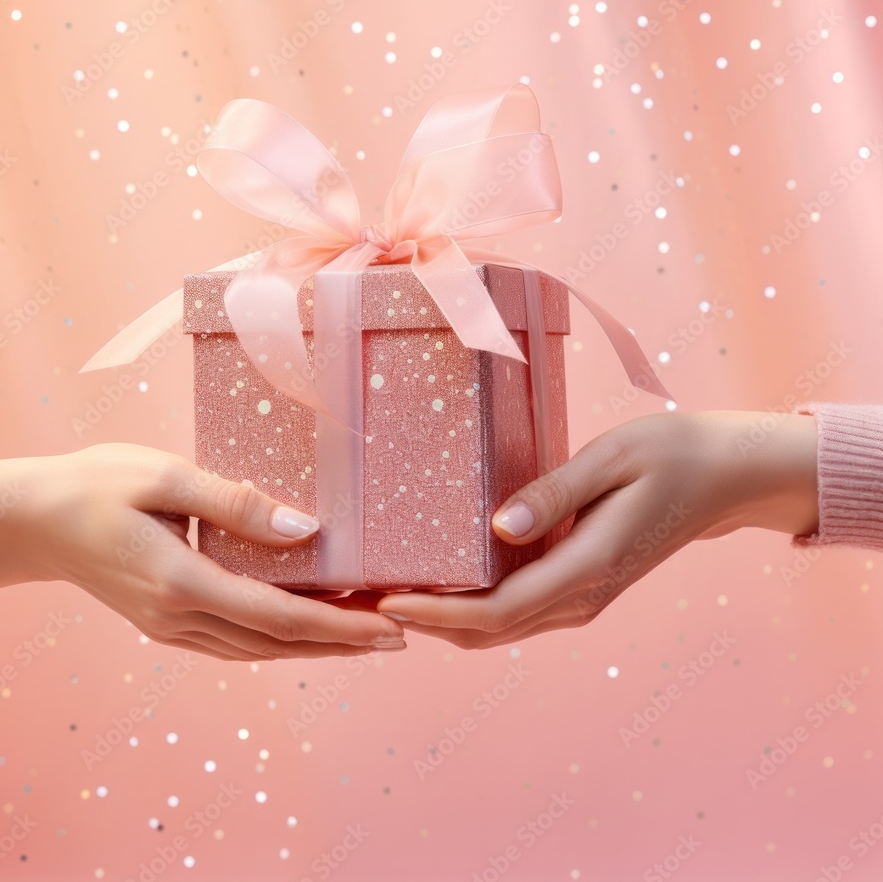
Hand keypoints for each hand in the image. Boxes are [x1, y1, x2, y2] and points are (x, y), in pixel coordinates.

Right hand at [0, 443, 405, 660]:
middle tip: (397, 636)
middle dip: (340, 643)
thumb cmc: (97, 485)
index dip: (339, 625)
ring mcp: (169, 629)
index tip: (388, 626)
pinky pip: (233, 644)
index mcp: (181, 582)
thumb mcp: (166, 477)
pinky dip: (276, 641)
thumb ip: (238, 504)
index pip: (278, 615)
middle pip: (276, 643)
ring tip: (363, 636)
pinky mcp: (164, 624)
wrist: (33, 519)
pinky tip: (301, 631)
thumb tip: (308, 529)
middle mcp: (177, 618)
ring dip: (312, 646)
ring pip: (256, 651)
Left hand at [376, 411, 818, 648]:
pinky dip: (473, 609)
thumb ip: (554, 494)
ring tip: (391, 595)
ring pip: (500, 629)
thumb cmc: (670, 455)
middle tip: (366, 602)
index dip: (436, 613)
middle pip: (488, 633)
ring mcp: (582, 599)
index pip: (495, 612)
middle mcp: (581, 597)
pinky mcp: (581, 587)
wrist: (724, 478)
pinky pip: (517, 611)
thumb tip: (497, 528)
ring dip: (445, 621)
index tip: (385, 598)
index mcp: (586, 568)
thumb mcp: (612, 459)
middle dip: (426, 624)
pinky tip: (443, 583)